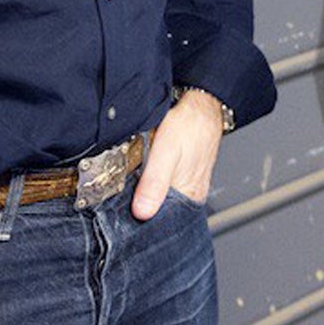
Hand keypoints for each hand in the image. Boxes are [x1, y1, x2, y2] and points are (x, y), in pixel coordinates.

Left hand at [132, 88, 226, 220]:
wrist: (202, 104)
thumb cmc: (190, 124)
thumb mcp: (167, 151)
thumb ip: (154, 183)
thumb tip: (142, 213)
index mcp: (190, 195)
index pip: (161, 221)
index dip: (140, 221)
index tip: (121, 216)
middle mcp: (190, 193)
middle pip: (159, 212)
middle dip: (138, 210)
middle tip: (121, 200)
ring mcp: (186, 184)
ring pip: (158, 200)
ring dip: (141, 196)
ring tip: (130, 187)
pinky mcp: (181, 174)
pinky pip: (161, 187)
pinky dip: (147, 185)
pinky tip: (141, 177)